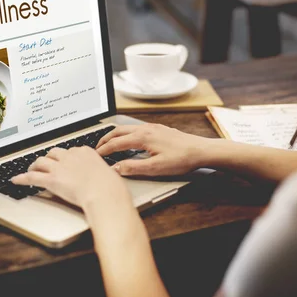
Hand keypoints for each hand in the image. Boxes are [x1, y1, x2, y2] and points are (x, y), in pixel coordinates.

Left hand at [11, 146, 130, 209]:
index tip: (64, 162)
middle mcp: (70, 156)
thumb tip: (105, 177)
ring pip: (41, 161)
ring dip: (34, 166)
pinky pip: (32, 177)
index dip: (65, 157)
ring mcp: (60, 167)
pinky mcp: (51, 179)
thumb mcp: (109, 173)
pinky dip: (22, 178)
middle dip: (49, 158)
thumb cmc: (110, 187)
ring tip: (31, 170)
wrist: (104, 193)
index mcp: (85, 152)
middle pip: (54, 153)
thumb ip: (101, 172)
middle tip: (46, 165)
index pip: (71, 150)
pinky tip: (16, 180)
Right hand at [96, 124, 211, 176]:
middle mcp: (145, 129)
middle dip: (105, 139)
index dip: (104, 150)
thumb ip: (133, 168)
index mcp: (142, 137)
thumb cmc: (181, 159)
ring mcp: (152, 127)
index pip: (116, 143)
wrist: (201, 150)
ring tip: (108, 143)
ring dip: (115, 135)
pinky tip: (128, 141)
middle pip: (118, 131)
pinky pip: (136, 128)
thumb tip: (115, 168)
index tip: (95, 156)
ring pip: (127, 128)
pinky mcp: (159, 129)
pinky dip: (125, 134)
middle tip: (96, 148)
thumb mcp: (155, 168)